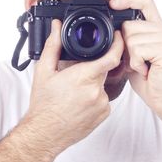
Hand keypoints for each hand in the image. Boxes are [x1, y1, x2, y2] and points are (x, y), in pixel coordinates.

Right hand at [27, 19, 123, 152]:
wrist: (44, 134)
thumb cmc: (43, 106)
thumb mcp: (44, 71)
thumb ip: (53, 45)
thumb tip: (57, 27)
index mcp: (83, 77)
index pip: (111, 57)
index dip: (118, 44)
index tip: (117, 36)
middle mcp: (96, 91)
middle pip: (104, 69)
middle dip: (93, 67)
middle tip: (76, 75)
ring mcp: (102, 104)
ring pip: (102, 84)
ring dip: (92, 83)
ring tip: (74, 93)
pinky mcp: (104, 114)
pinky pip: (104, 99)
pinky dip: (95, 97)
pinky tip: (80, 102)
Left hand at [110, 0, 161, 116]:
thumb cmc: (148, 77)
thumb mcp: (134, 53)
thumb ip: (128, 38)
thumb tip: (113, 27)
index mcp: (158, 27)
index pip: (145, 1)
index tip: (112, 4)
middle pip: (129, 24)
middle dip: (125, 45)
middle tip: (137, 60)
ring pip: (131, 38)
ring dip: (131, 57)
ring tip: (142, 66)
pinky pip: (137, 49)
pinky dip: (136, 63)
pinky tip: (146, 70)